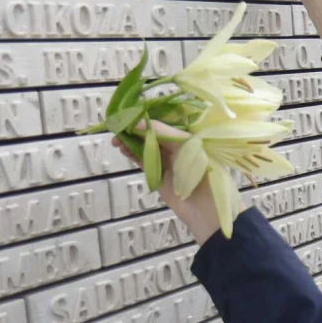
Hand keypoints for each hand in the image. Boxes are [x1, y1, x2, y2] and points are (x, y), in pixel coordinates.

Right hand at [111, 121, 243, 245]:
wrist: (205, 208)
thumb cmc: (200, 171)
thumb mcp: (184, 146)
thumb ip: (162, 133)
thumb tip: (137, 122)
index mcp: (188, 137)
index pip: (164, 122)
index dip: (147, 118)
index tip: (129, 115)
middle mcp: (177, 147)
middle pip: (152, 134)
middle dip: (135, 130)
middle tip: (117, 128)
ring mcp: (167, 161)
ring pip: (145, 147)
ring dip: (131, 142)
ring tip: (116, 140)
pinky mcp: (158, 175)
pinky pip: (143, 161)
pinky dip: (132, 155)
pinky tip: (123, 149)